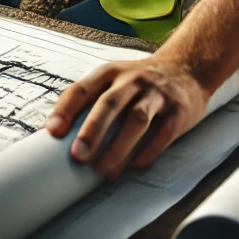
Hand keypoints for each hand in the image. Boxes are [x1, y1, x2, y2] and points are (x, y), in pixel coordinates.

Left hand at [44, 54, 210, 180]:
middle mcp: (132, 79)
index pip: (83, 88)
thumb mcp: (114, 81)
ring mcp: (156, 93)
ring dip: (119, 146)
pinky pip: (164, 131)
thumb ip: (92, 102)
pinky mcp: (177, 109)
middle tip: (78, 156)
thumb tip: (60, 136)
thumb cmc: (140, 82)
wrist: (186, 68)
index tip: (53, 131)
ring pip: (136, 118)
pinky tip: (137, 165)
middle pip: (109, 104)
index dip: (66, 109)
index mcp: (110, 73)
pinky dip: (150, 149)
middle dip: (92, 131)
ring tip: (104, 170)